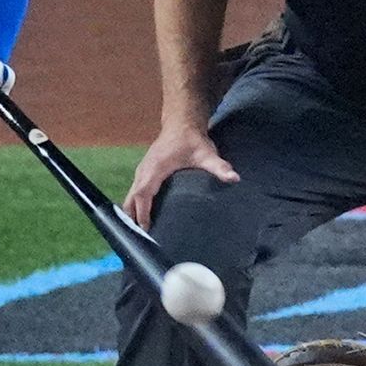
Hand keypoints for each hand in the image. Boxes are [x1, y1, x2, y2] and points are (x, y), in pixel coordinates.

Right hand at [124, 123, 238, 226]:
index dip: (142, 213)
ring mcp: (141, 171)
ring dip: (132, 215)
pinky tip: (141, 221)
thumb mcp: (207, 154)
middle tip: (140, 241)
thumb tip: (234, 178)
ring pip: (131, 197)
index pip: (143, 194)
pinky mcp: (144, 172)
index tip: (146, 231)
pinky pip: (134, 193)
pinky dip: (135, 207)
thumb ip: (219, 167)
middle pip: (131, 199)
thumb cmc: (192, 140)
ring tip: (140, 237)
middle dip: (133, 219)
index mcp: (155, 169)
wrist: (181, 124)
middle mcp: (143, 171)